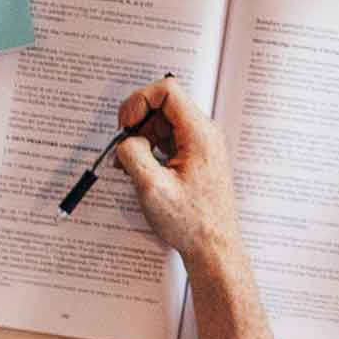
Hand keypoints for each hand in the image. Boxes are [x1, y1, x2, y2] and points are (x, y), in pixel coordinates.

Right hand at [111, 81, 244, 271]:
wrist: (214, 248)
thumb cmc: (192, 223)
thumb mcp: (152, 188)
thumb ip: (133, 154)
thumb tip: (126, 140)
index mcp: (199, 134)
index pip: (167, 90)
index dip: (140, 101)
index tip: (126, 124)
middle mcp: (205, 133)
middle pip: (164, 105)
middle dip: (138, 123)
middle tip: (123, 148)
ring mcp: (202, 145)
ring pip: (164, 122)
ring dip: (142, 137)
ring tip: (130, 165)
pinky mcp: (197, 157)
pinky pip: (170, 139)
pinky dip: (152, 149)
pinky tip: (143, 170)